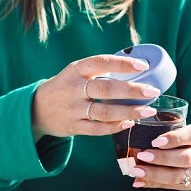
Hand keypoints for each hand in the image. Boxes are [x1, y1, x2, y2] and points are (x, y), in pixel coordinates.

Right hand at [32, 55, 161, 139]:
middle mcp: (74, 88)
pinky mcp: (73, 126)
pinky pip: (97, 129)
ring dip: (129, 112)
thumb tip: (138, 69)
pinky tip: (129, 124)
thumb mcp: (77, 72)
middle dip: (132, 91)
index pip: (101, 62)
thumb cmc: (67, 86)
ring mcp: (73, 108)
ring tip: (148, 111)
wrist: (37, 108)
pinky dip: (115, 127)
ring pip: (104, 111)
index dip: (123, 64)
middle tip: (153, 92)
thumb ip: (100, 71)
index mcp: (76, 69)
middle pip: (106, 88)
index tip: (143, 67)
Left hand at [128, 125, 190, 190]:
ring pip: (177, 176)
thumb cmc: (187, 142)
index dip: (174, 139)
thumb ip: (168, 133)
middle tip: (142, 155)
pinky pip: (170, 186)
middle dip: (162, 158)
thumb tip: (138, 133)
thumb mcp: (184, 132)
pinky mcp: (189, 185)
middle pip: (185, 159)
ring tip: (136, 170)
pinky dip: (152, 183)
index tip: (155, 141)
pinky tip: (138, 181)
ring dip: (154, 174)